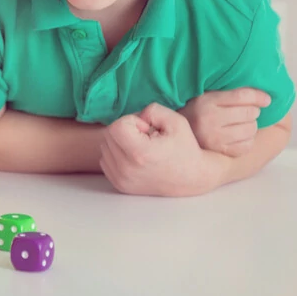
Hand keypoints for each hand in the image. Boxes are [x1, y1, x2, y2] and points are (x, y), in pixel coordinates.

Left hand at [100, 103, 225, 196]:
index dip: (131, 121)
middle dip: (125, 129)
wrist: (192, 178)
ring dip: (119, 142)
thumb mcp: (175, 121)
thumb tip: (135, 118)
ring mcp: (122, 179)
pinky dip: (116, 155)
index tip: (147, 129)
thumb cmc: (185, 148)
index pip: (116, 126)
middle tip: (145, 136)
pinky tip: (134, 156)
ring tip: (140, 146)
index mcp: (140, 153)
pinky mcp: (120, 185)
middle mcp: (127, 169)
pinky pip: (105, 161)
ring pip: (105, 147)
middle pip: (108, 135)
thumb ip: (152, 110)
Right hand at [179, 88, 270, 156]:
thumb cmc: (197, 112)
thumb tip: (262, 95)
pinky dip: (248, 140)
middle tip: (247, 112)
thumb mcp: (207, 96)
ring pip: (250, 129)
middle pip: (249, 113)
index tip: (267, 99)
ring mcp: (214, 138)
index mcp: (206, 102)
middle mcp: (209, 120)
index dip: (259, 96)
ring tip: (242, 124)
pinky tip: (239, 136)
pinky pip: (247, 145)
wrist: (175, 135)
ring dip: (251, 125)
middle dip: (253, 111)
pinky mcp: (219, 152)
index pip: (242, 96)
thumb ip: (229, 93)